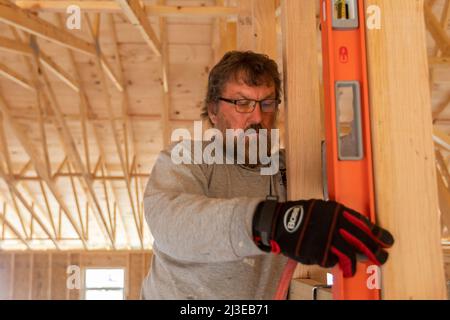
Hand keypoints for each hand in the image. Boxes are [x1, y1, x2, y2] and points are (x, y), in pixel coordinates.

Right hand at [252, 199, 393, 276]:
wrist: (280, 222)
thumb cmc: (303, 215)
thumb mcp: (324, 208)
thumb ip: (342, 218)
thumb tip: (363, 229)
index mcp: (338, 211)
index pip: (364, 224)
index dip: (379, 235)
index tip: (388, 242)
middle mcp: (335, 225)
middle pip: (362, 242)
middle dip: (375, 252)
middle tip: (382, 258)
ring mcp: (326, 240)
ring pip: (348, 256)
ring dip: (352, 265)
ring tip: (351, 269)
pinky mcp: (317, 252)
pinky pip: (330, 261)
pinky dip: (330, 261)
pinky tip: (325, 257)